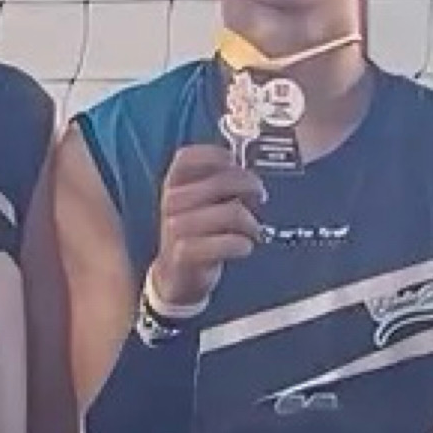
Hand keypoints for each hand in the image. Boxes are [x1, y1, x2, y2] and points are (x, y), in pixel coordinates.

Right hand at [146, 145, 267, 315]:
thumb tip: (249, 171)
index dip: (218, 155)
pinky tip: (244, 247)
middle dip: (250, 187)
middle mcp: (172, 201)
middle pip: (222, 181)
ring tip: (253, 231)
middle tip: (260, 197)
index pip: (189, 157)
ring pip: (231, 212)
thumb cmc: (196, 235)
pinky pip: (226, 242)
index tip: (237, 163)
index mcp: (173, 183)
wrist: (177, 277)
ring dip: (251, 223)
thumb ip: (219, 182)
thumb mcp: (200, 203)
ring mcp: (176, 227)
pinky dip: (242, 244)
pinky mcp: (184, 253)